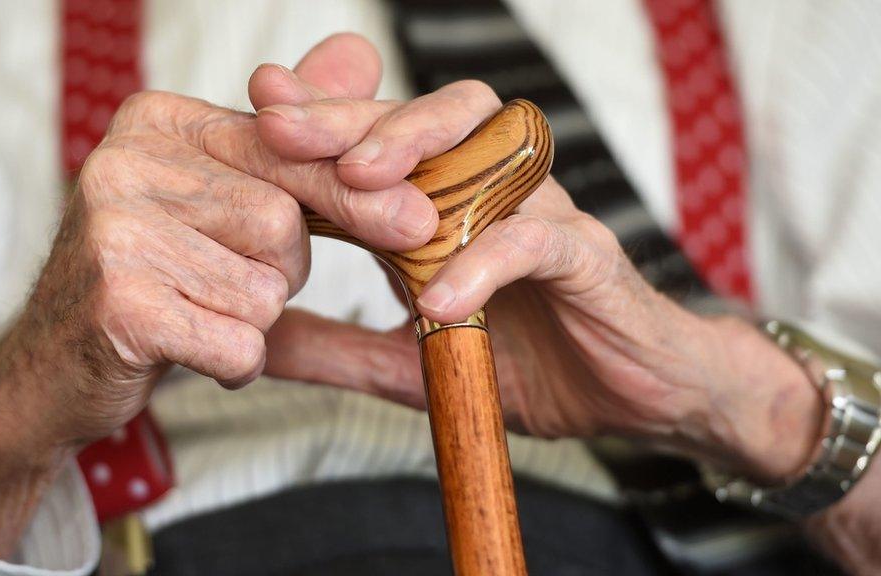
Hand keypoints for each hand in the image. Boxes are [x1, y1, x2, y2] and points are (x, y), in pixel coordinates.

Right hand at [0, 33, 437, 557]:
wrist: (53, 368)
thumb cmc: (152, 278)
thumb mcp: (222, 198)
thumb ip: (292, 135)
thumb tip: (362, 56)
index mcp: (158, 121)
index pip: (285, 147)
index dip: (352, 192)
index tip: (416, 221)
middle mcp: (126, 160)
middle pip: (283, 223)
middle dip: (281, 272)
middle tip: (232, 286)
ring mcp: (114, 229)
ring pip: (265, 289)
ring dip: (253, 322)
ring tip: (197, 315)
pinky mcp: (118, 302)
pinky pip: (238, 344)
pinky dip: (234, 364)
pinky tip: (189, 352)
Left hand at [255, 65, 823, 486]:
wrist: (635, 397)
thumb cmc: (529, 362)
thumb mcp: (412, 364)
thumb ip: (341, 348)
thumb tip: (260, 344)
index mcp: (447, 209)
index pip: (382, 145)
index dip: (324, 123)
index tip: (259, 108)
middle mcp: (493, 194)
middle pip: (425, 121)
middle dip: (352, 117)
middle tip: (283, 123)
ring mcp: (542, 217)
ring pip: (489, 145)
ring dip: (421, 152)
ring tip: (360, 181)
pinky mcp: (586, 258)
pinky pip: (533, 241)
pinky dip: (484, 262)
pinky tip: (439, 297)